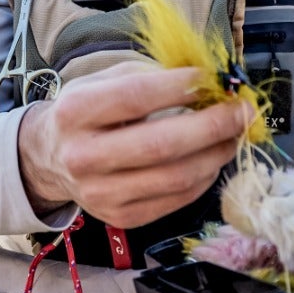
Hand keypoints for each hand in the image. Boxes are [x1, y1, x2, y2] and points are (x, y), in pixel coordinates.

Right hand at [17, 62, 252, 228]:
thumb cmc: (87, 113)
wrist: (50, 159)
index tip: (212, 78)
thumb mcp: (103, 81)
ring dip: (217, 154)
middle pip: (161, 144)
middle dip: (213, 126)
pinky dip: (205, 177)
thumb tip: (207, 79)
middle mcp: (83, 157)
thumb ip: (149, 74)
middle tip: (243, 111)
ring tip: (234, 134)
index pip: (134, 97)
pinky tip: (213, 158)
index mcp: (75, 112)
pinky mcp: (122, 218)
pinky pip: (177, 200)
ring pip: (176, 177)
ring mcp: (102, 194)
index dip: (179, 87)